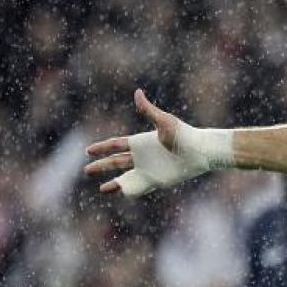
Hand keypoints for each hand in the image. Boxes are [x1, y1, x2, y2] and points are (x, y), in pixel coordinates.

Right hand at [84, 89, 226, 196]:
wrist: (200, 152)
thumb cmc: (184, 135)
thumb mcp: (164, 122)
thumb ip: (148, 110)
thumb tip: (137, 92)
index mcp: (140, 142)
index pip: (116, 145)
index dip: (102, 148)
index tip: (88, 151)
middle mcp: (142, 157)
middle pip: (117, 162)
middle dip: (102, 166)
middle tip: (86, 170)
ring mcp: (149, 170)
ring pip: (126, 178)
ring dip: (114, 183)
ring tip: (101, 189)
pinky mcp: (157, 181)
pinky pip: (140, 188)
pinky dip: (130, 191)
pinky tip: (121, 194)